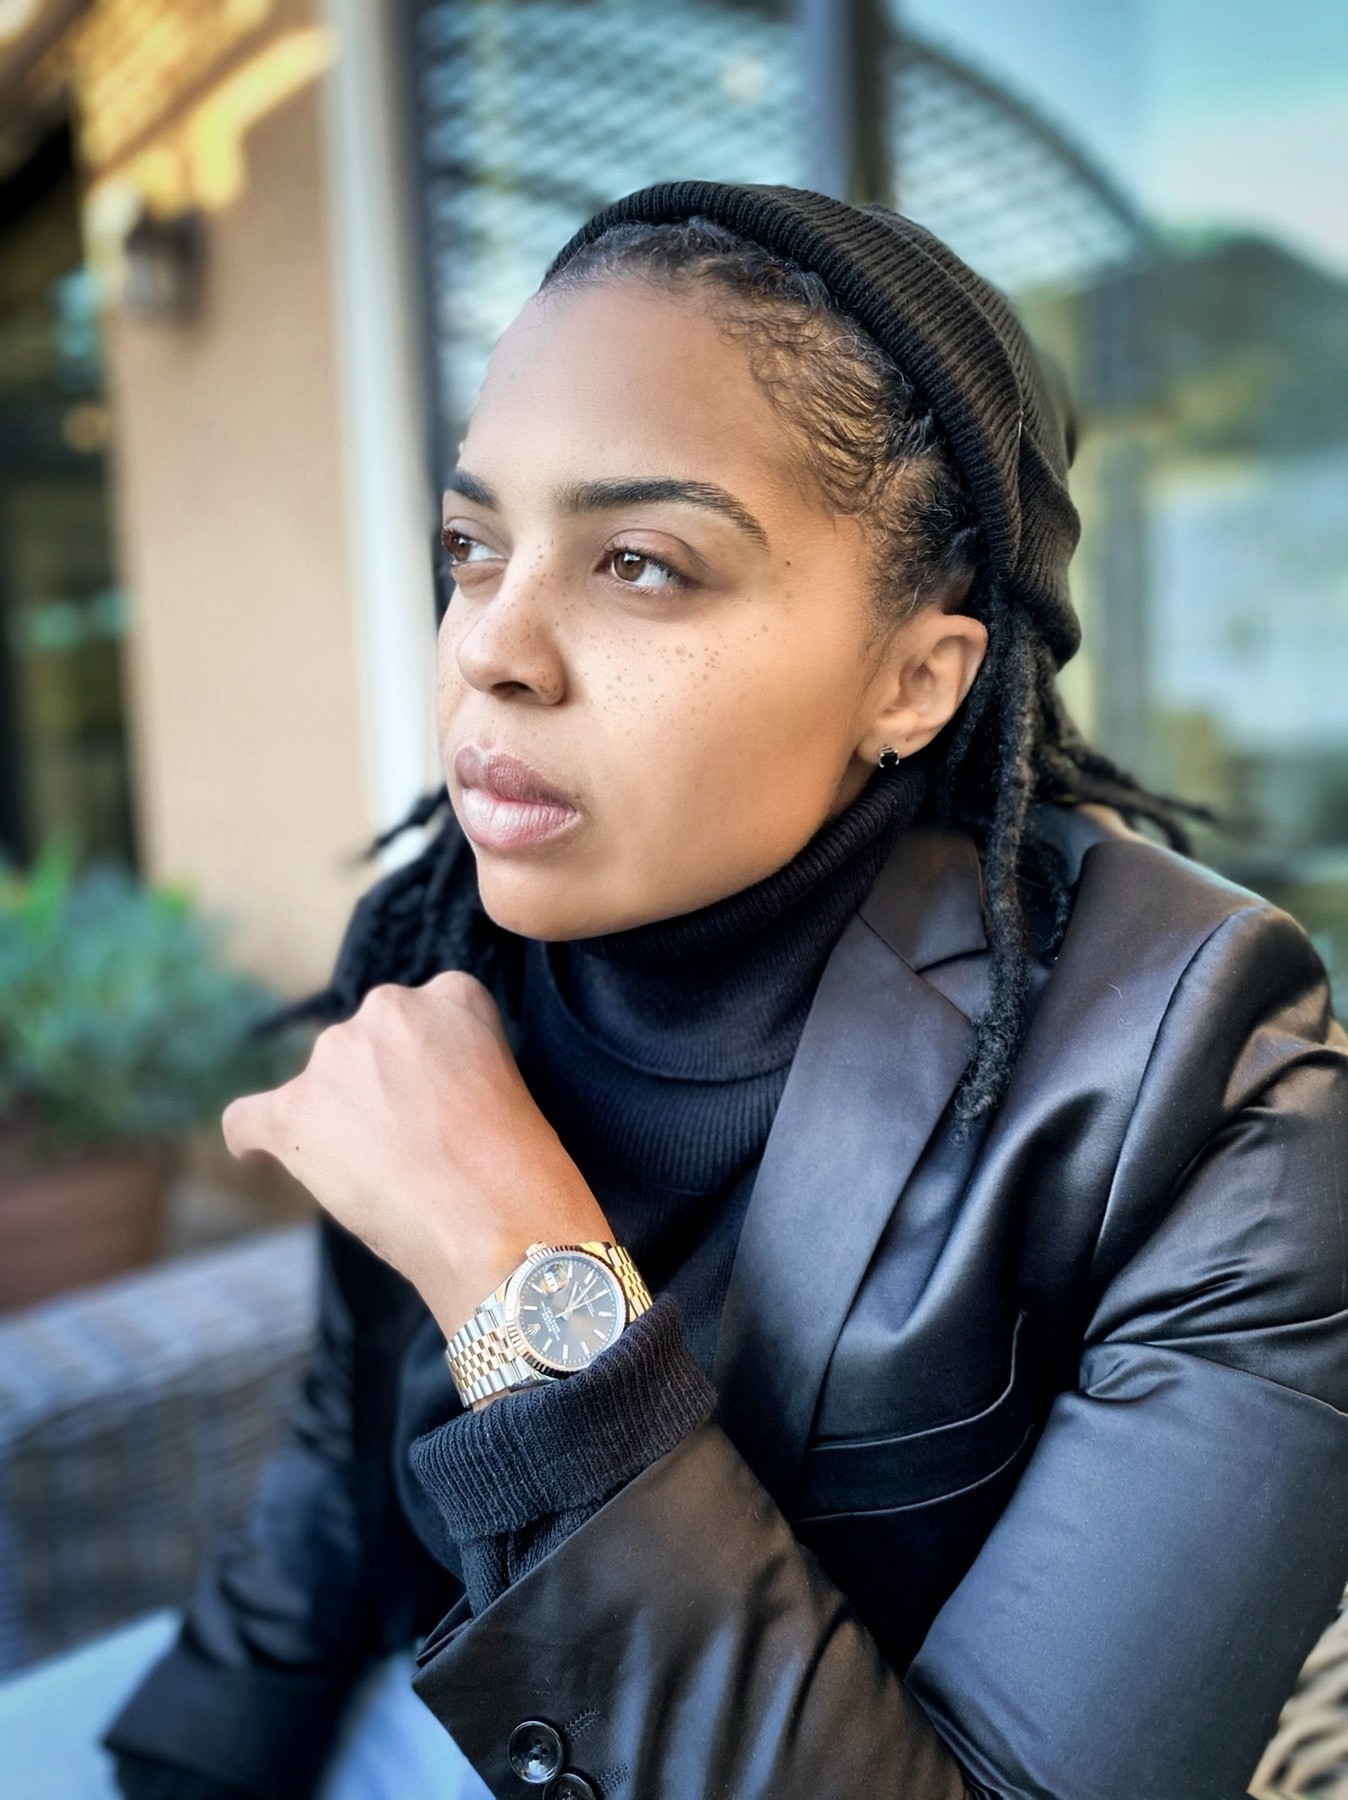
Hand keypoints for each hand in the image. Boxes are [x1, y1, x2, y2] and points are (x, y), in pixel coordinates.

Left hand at [220, 972, 610, 1336]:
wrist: (496, 1222)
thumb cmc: (517, 1168)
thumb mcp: (505, 1084)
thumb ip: (453, 1065)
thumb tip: (402, 1099)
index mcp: (451, 995)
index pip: (420, 1019)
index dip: (421, 1068)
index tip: (433, 1104)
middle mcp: (388, 1008)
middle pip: (363, 1047)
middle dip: (374, 1090)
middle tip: (407, 1148)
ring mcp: (336, 1055)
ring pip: (317, 1086)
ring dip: (333, 1121)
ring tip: (376, 1179)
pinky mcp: (294, 1109)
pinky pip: (249, 1118)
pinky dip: (253, 1139)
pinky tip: (257, 1157)